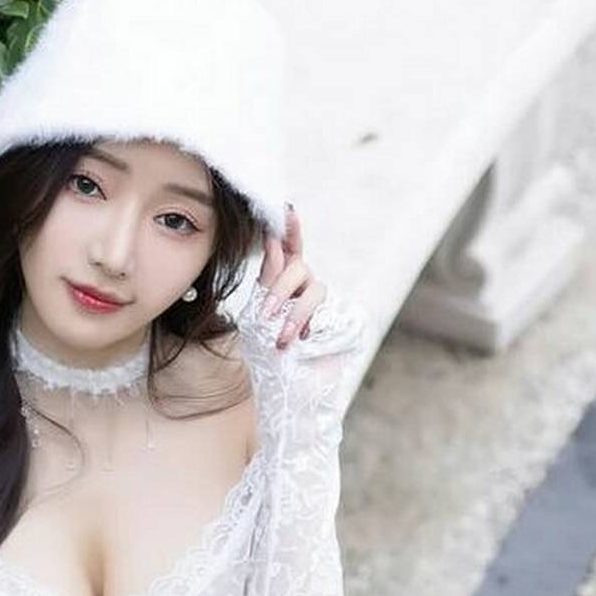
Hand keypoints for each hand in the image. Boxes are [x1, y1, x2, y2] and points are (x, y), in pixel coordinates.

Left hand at [255, 201, 326, 347]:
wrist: (276, 385)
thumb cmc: (263, 349)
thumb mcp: (257, 309)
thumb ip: (268, 277)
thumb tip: (272, 238)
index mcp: (284, 279)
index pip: (289, 247)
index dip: (290, 229)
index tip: (286, 210)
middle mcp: (305, 287)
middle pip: (299, 269)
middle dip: (281, 289)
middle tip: (264, 315)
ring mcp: (322, 306)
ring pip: (315, 292)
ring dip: (296, 313)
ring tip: (282, 339)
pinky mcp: (338, 324)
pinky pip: (330, 314)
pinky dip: (313, 327)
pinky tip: (302, 342)